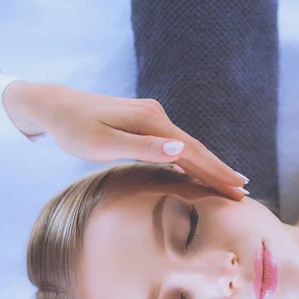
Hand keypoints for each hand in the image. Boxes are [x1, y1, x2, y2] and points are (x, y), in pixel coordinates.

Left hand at [3, 81, 248, 199]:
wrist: (55, 106)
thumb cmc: (74, 129)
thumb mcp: (103, 143)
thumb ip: (142, 148)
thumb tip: (180, 149)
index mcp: (150, 122)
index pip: (192, 152)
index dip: (216, 172)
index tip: (238, 190)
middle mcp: (156, 116)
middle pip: (196, 147)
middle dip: (220, 170)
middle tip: (243, 191)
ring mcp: (151, 117)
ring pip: (188, 145)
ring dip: (209, 165)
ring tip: (229, 182)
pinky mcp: (144, 122)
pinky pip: (175, 144)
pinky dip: (190, 158)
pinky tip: (197, 168)